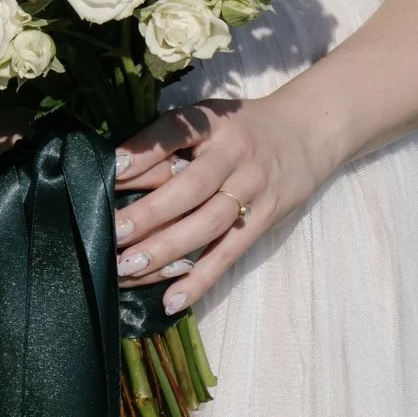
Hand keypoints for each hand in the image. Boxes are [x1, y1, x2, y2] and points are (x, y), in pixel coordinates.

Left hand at [112, 95, 337, 315]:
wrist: (306, 132)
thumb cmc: (239, 127)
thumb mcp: (208, 116)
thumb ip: (171, 136)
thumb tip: (118, 165)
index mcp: (214, 122)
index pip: (177, 131)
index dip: (144, 150)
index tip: (111, 167)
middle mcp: (235, 154)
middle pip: (191, 187)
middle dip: (149, 212)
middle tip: (113, 232)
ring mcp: (252, 189)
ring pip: (208, 224)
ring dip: (167, 250)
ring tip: (129, 267)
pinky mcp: (263, 220)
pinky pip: (229, 253)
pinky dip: (201, 279)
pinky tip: (171, 300)